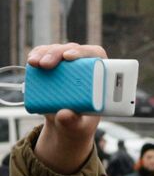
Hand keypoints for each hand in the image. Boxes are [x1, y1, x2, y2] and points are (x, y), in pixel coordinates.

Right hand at [28, 43, 107, 174]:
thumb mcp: (78, 126)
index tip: (69, 57)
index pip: (95, 55)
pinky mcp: (53, 65)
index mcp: (99, 76)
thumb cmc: (80, 122)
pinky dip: (37, 55)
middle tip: (46, 65)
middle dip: (57, 54)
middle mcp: (84, 66)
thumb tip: (64, 114)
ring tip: (35, 64)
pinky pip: (44, 54)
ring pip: (56, 50)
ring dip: (44, 54)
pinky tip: (31, 60)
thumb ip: (74, 122)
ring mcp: (67, 64)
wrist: (66, 123)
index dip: (83, 52)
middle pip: (72, 50)